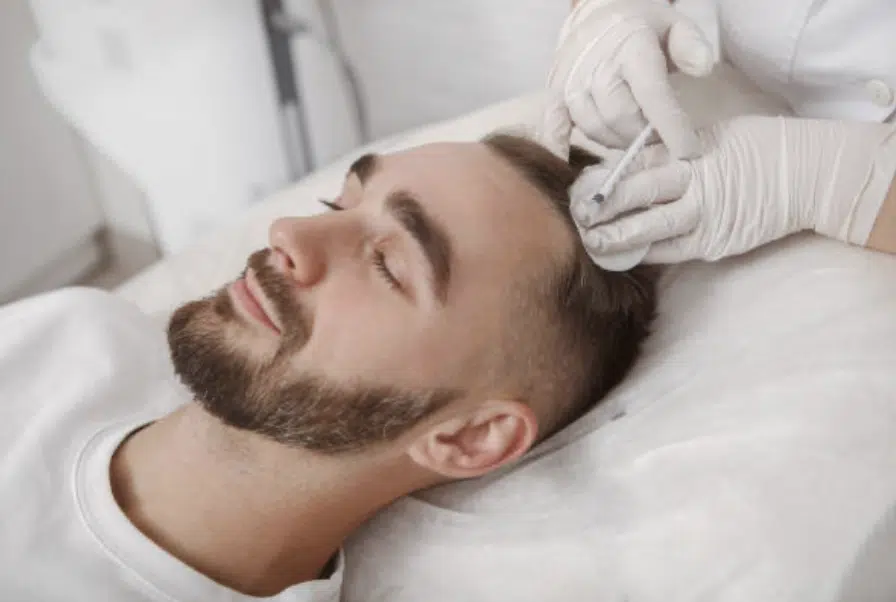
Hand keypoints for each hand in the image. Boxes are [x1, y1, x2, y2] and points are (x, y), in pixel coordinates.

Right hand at [537, 0, 713, 159]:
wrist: (595, 14)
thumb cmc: (640, 27)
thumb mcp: (674, 24)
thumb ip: (691, 44)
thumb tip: (702, 68)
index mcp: (631, 47)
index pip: (653, 95)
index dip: (671, 126)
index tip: (689, 150)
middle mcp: (596, 65)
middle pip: (623, 119)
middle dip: (645, 136)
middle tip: (660, 139)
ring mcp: (572, 81)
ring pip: (597, 129)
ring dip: (618, 140)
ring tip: (633, 134)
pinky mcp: (555, 94)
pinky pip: (555, 124)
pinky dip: (559, 144)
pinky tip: (567, 161)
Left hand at [571, 115, 895, 262]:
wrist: (808, 175)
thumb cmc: (755, 149)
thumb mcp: (712, 136)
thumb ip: (669, 152)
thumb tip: (623, 165)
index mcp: (690, 151)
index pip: (637, 164)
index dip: (604, 178)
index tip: (578, 188)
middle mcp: (695, 182)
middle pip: (638, 194)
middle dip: (602, 207)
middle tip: (575, 217)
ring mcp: (706, 215)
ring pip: (652, 229)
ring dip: (617, 238)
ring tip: (590, 244)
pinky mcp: (716, 242)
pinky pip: (672, 251)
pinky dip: (646, 254)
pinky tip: (622, 258)